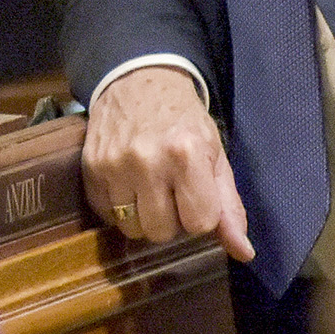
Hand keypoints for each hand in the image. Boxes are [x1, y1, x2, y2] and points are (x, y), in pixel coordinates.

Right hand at [83, 64, 252, 261]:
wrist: (138, 80)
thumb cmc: (183, 121)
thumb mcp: (215, 155)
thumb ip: (229, 206)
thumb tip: (244, 253)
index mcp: (186, 155)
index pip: (198, 223)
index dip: (199, 213)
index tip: (195, 193)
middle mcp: (147, 161)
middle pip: (161, 232)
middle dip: (170, 218)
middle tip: (170, 191)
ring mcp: (114, 165)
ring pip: (132, 229)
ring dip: (143, 216)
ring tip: (148, 188)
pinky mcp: (90, 167)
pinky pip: (107, 215)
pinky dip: (119, 208)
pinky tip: (127, 184)